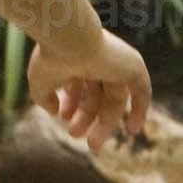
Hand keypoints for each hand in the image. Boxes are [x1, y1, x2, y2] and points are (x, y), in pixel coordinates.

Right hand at [34, 21, 155, 150]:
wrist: (69, 38)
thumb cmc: (52, 59)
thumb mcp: (41, 83)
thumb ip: (45, 98)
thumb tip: (54, 112)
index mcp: (77, 59)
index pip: (79, 87)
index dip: (72, 106)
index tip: (63, 119)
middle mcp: (98, 60)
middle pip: (97, 96)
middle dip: (86, 118)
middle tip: (75, 137)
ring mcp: (117, 63)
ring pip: (115, 99)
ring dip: (105, 123)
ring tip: (92, 144)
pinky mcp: (133, 65)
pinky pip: (142, 92)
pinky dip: (140, 110)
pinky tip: (133, 130)